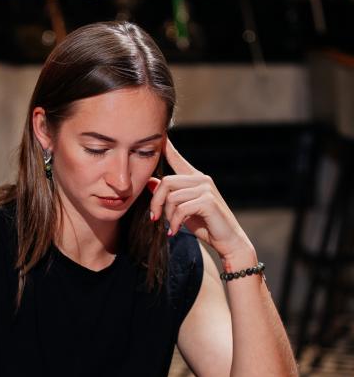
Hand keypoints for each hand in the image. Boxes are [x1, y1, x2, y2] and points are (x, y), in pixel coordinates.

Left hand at [148, 138, 253, 263]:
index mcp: (195, 178)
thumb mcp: (182, 209)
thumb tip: (149, 182)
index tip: (159, 136)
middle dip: (156, 202)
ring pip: (172, 197)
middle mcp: (201, 179)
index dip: (167, 147)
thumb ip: (168, 196)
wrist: (228, 241)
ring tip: (169, 226)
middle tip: (154, 218)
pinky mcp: (208, 201)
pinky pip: (181, 209)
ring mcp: (206, 189)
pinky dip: (174, 222)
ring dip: (167, 215)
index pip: (177, 158)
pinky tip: (174, 231)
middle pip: (166, 182)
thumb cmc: (205, 224)